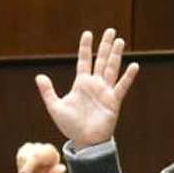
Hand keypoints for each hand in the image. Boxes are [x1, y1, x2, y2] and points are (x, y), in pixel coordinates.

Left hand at [34, 28, 139, 148]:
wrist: (85, 142)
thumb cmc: (71, 126)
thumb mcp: (55, 107)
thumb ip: (48, 91)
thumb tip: (39, 76)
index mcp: (81, 83)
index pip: (84, 60)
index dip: (85, 47)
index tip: (88, 33)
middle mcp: (95, 84)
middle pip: (101, 60)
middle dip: (105, 45)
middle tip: (111, 31)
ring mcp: (105, 91)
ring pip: (111, 68)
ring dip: (116, 55)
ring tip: (120, 41)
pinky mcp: (114, 101)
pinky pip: (122, 86)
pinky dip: (128, 76)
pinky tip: (134, 65)